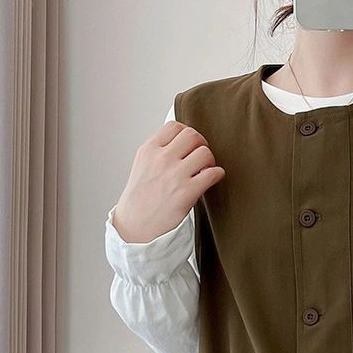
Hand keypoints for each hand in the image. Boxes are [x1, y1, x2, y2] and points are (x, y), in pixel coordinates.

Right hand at [113, 121, 225, 243]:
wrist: (135, 226)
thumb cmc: (141, 199)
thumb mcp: (143, 166)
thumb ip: (159, 152)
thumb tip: (182, 143)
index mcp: (149, 150)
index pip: (174, 126)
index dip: (187, 134)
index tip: (190, 145)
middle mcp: (161, 159)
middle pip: (193, 135)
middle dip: (202, 145)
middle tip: (201, 158)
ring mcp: (174, 175)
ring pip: (205, 152)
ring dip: (211, 160)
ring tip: (205, 170)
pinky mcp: (187, 192)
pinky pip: (212, 173)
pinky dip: (217, 174)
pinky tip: (212, 180)